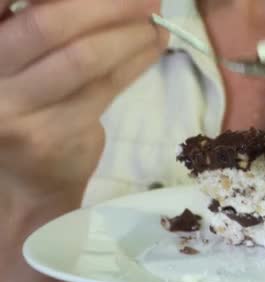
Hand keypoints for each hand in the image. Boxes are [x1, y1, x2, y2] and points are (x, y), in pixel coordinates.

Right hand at [0, 0, 166, 231]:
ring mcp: (17, 110)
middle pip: (50, 24)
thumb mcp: (15, 63)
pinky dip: (137, 60)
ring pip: (85, 58)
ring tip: (156, 21)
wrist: (21, 186)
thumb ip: (40, 26)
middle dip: (109, 5)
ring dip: (131, 35)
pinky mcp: (56, 135)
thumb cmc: (22, 109)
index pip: (4, 1)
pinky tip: (153, 45)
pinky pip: (107, 87)